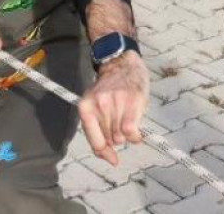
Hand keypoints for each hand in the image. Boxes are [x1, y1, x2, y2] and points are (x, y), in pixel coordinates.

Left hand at [78, 51, 148, 165]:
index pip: (95, 141)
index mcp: (85, 107)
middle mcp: (98, 105)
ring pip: (121, 136)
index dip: (104, 153)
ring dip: (127, 135)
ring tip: (128, 120)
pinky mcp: (131, 100)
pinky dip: (135, 135)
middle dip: (117, 137)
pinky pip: (131, 130)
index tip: (114, 159)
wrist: (122, 63)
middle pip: (111, 140)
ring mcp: (115, 102)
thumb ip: (99, 131)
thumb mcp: (95, 106)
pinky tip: (137, 130)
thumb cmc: (109, 89)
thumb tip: (112, 160)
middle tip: (121, 124)